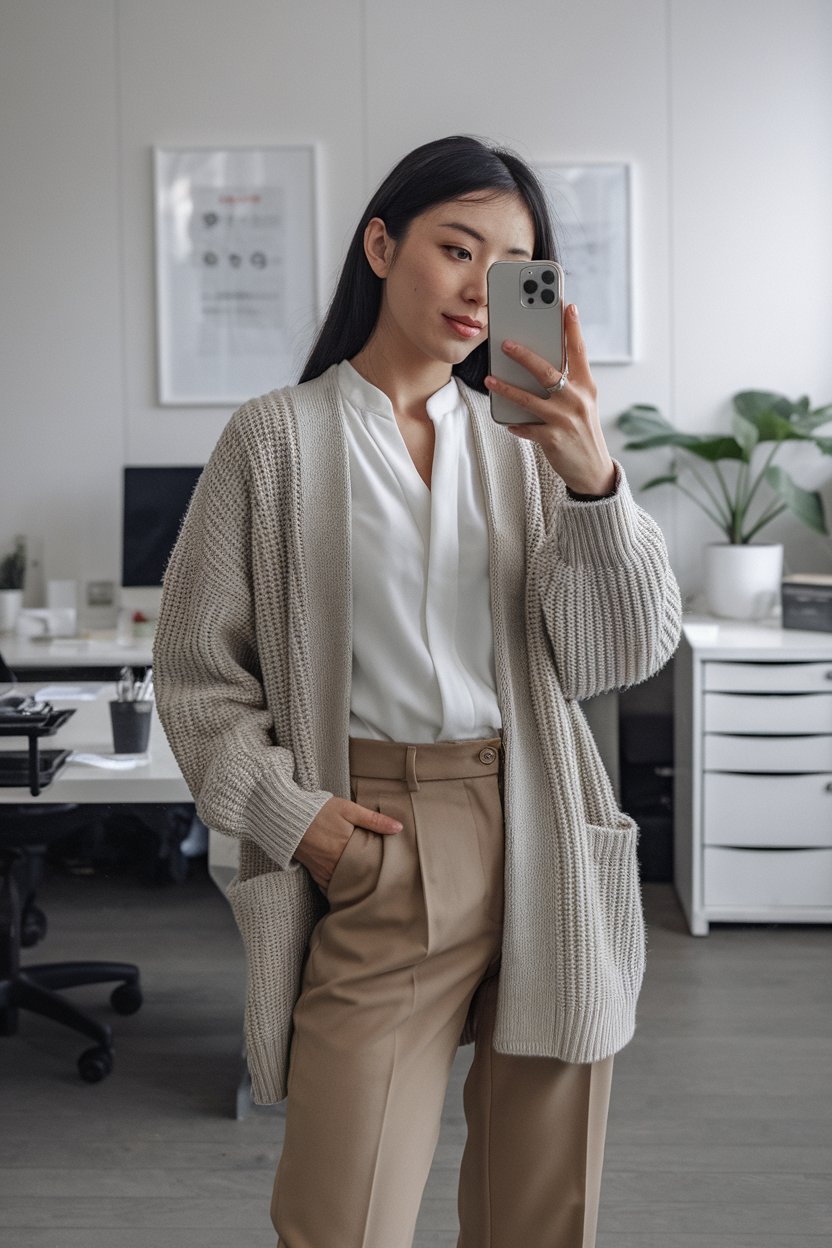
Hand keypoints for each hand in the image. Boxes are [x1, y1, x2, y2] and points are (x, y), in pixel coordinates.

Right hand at [293, 796, 402, 890]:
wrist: (287, 816)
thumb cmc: (319, 811)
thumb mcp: (348, 809)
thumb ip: (373, 819)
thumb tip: (399, 828)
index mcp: (346, 848)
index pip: (370, 865)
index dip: (383, 869)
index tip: (394, 871)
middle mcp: (334, 864)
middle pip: (359, 878)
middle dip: (372, 880)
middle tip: (387, 882)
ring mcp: (324, 871)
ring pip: (345, 885)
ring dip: (357, 885)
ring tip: (373, 886)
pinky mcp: (316, 873)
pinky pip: (331, 888)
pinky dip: (341, 889)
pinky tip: (351, 888)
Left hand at [484, 304, 615, 496]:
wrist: (593, 470)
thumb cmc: (581, 431)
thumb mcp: (582, 403)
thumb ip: (566, 384)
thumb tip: (539, 365)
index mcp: (586, 386)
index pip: (579, 351)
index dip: (572, 328)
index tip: (566, 305)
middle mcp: (577, 400)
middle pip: (549, 371)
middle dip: (525, 355)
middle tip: (506, 344)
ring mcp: (565, 420)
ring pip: (531, 399)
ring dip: (508, 388)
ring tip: (491, 379)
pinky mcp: (554, 439)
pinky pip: (527, 427)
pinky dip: (515, 424)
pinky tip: (506, 421)